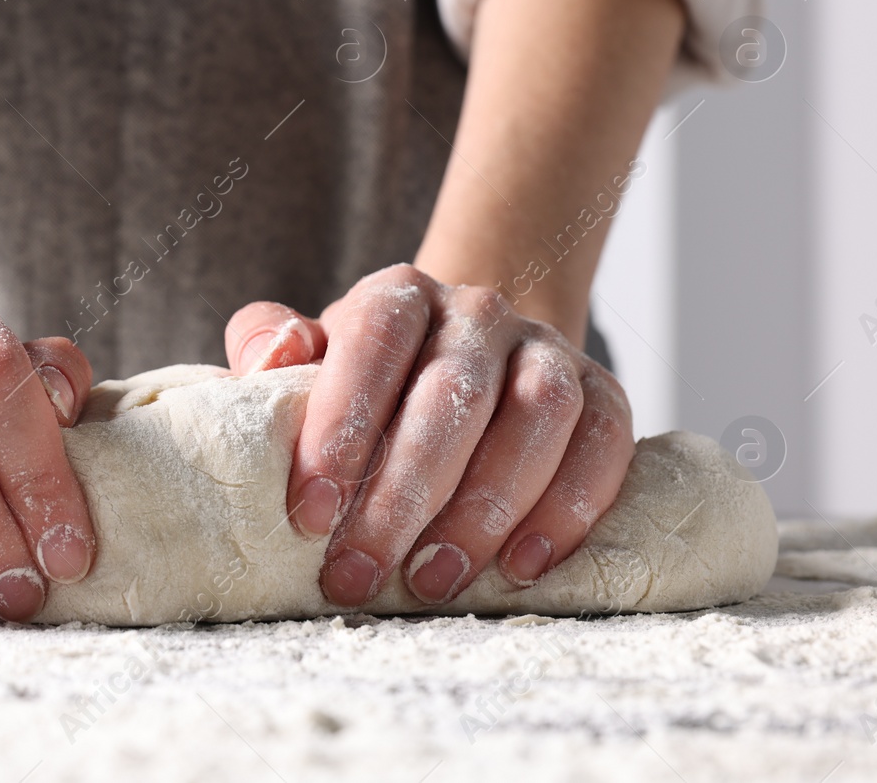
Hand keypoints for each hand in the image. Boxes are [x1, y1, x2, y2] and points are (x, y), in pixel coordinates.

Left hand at [224, 264, 632, 606]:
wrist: (464, 359)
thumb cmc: (370, 379)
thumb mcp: (312, 356)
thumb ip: (271, 346)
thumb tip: (271, 357)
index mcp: (401, 295)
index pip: (374, 340)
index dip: (343, 422)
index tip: (309, 510)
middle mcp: (479, 312)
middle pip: (454, 393)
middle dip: (404, 494)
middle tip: (360, 572)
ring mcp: (547, 349)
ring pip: (538, 414)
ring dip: (487, 506)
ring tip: (435, 581)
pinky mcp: (602, 393)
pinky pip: (605, 444)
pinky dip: (569, 508)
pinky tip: (521, 565)